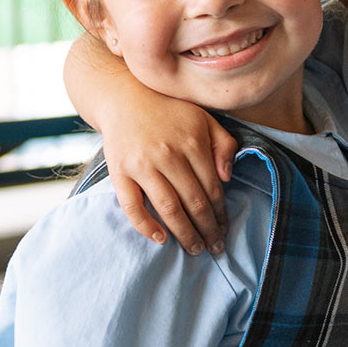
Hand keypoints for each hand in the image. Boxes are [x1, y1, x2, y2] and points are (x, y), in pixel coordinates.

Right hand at [101, 103, 237, 254]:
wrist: (124, 98)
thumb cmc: (170, 111)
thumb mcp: (204, 119)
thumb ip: (223, 145)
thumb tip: (228, 178)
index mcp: (192, 142)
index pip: (212, 188)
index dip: (220, 213)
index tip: (224, 230)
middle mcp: (168, 154)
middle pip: (194, 202)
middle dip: (207, 230)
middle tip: (214, 248)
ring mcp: (142, 164)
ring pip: (168, 208)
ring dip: (185, 233)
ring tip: (194, 248)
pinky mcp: (119, 172)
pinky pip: (132, 206)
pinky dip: (146, 226)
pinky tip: (160, 238)